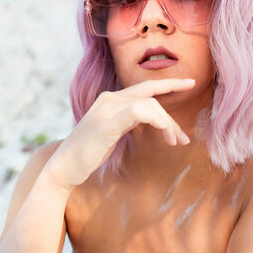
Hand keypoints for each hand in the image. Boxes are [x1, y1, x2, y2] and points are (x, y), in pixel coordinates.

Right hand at [44, 77, 194, 189]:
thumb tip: (149, 120)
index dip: (168, 84)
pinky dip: (158, 121)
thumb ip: (126, 122)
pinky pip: (140, 112)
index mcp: (109, 100)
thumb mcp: (111, 134)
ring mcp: (107, 109)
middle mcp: (108, 99)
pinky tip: (164, 135)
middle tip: (183, 138)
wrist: (63, 169)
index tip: (188, 83)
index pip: (144, 87)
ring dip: (167, 124)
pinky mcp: (107, 123)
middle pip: (151, 94)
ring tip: (173, 143)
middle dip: (172, 114)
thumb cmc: (87, 155)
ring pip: (150, 104)